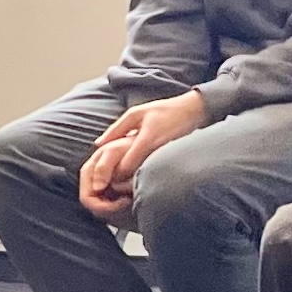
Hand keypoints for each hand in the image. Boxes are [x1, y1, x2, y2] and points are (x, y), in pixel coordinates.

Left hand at [77, 91, 206, 218]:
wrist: (193, 112)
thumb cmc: (162, 110)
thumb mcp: (136, 114)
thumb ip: (116, 129)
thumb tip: (98, 144)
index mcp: (146, 140)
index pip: (125, 166)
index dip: (113, 174)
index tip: (106, 174)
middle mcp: (156, 153)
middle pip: (133, 176)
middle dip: (119, 180)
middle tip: (110, 180)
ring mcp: (164, 159)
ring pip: (143, 177)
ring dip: (130, 180)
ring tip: (121, 178)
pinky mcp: (170, 162)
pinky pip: (152, 174)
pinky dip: (142, 176)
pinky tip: (137, 173)